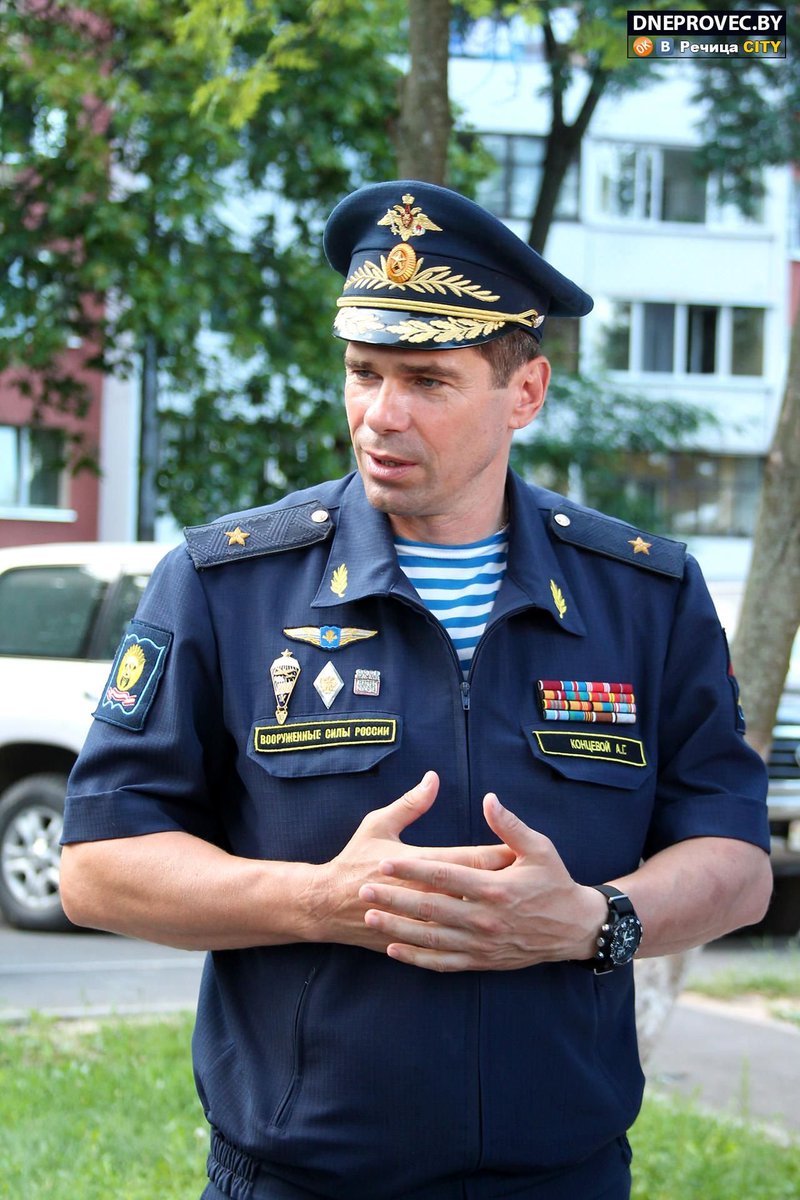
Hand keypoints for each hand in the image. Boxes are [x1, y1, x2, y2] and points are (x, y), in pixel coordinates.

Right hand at [308, 773, 513, 951]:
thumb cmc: (354, 861)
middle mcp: (426, 894)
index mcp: (420, 863)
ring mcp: (421, 921)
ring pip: (468, 919)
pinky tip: (487, 938)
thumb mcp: (378, 824)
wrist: (327, 905)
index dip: (499, 855)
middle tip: (535, 881)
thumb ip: (410, 803)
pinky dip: (469, 939)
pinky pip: (449, 944)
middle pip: (476, 890)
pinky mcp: (415, 940)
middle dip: (505, 884)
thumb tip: (433, 779)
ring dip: (491, 913)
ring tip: (520, 911)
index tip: (522, 852)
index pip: (470, 859)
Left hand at [358, 793, 605, 970]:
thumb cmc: (556, 883)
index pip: (443, 875)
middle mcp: (484, 919)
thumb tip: (489, 799)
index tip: (386, 860)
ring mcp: (482, 944)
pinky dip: (417, 959)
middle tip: (364, 889)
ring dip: (398, 929)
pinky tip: (394, 950)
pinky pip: (443, 963)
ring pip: (431, 939)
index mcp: (495, 888)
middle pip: (429, 908)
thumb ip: (509, 825)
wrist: (575, 928)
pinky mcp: (482, 961)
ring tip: (371, 917)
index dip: (412, 868)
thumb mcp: (540, 848)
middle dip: (394, 898)